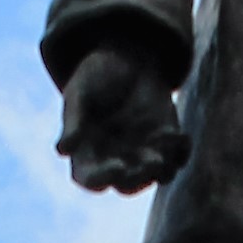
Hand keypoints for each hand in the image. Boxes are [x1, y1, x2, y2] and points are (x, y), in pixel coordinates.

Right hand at [58, 36, 187, 194]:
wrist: (126, 59)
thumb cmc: (96, 75)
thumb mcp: (80, 93)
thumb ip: (74, 121)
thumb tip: (62, 151)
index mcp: (88, 155)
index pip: (91, 178)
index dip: (103, 177)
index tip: (117, 167)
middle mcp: (115, 161)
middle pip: (127, 184)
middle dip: (140, 177)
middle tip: (153, 161)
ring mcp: (143, 155)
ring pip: (155, 176)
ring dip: (164, 167)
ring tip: (167, 140)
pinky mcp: (166, 145)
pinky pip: (177, 159)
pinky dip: (181, 152)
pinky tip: (180, 136)